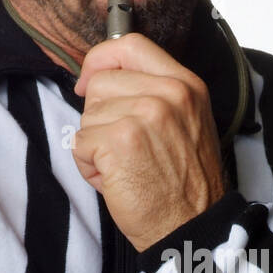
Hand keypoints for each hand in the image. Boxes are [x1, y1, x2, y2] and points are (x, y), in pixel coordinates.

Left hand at [71, 33, 225, 251]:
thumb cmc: (182, 182)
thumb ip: (151, 92)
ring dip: (94, 145)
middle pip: (100, 82)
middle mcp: (168, 93)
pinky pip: (79, 143)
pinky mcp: (120, 140)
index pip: (130, 45)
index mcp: (185, 84)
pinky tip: (116, 180)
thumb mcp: (184, 121)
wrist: (192, 227)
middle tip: (124, 147)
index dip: (101, 59)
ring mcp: (145, 114)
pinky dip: (89, 166)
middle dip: (99, 116)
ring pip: (87, 115)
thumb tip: (99, 75)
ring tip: (124, 166)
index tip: (89, 79)